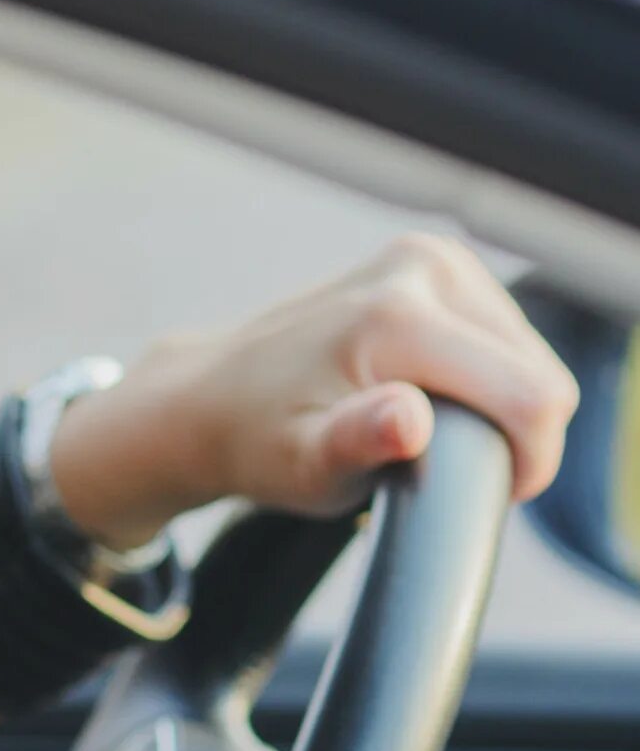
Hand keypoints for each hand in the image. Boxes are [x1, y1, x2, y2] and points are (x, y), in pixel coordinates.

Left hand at [46, 233, 578, 549]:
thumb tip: (407, 421)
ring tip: (425, 430)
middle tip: (436, 462)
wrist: (211, 396)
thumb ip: (359, 443)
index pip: (532, 397)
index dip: (527, 461)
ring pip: (528, 354)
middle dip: (509, 432)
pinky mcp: (437, 261)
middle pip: (539, 373)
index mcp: (397, 316)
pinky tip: (430, 396)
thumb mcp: (303, 465)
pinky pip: (504, 335)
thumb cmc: (258, 442)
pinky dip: (485, 376)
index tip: (487, 493)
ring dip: (498, 404)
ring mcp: (430, 256)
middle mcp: (421, 267)